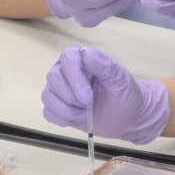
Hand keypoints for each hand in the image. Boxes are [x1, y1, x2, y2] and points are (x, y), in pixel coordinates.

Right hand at [41, 47, 169, 143]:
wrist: (126, 118)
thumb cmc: (124, 95)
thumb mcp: (119, 80)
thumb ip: (104, 66)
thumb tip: (87, 55)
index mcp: (82, 59)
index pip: (68, 58)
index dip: (75, 78)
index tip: (89, 96)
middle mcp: (66, 71)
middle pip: (54, 77)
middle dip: (71, 96)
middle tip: (89, 105)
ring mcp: (59, 89)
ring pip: (48, 96)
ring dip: (67, 110)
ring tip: (85, 114)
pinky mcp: (56, 107)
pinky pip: (48, 112)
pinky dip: (63, 119)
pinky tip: (78, 118)